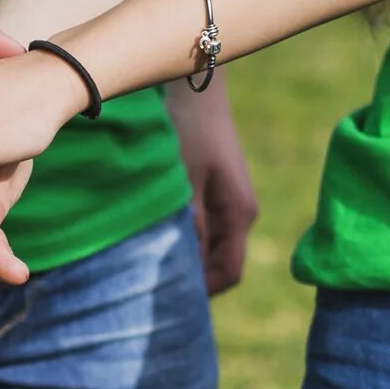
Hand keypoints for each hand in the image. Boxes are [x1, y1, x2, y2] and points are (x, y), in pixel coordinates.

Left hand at [165, 85, 257, 294]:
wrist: (197, 91)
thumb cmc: (191, 131)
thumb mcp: (186, 179)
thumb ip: (189, 222)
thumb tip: (187, 264)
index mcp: (239, 214)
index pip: (229, 273)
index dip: (203, 292)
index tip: (168, 297)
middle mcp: (239, 213)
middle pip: (219, 264)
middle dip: (192, 278)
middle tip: (151, 287)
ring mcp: (228, 203)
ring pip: (209, 247)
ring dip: (185, 256)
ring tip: (149, 263)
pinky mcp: (215, 192)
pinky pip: (203, 229)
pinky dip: (184, 238)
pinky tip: (156, 235)